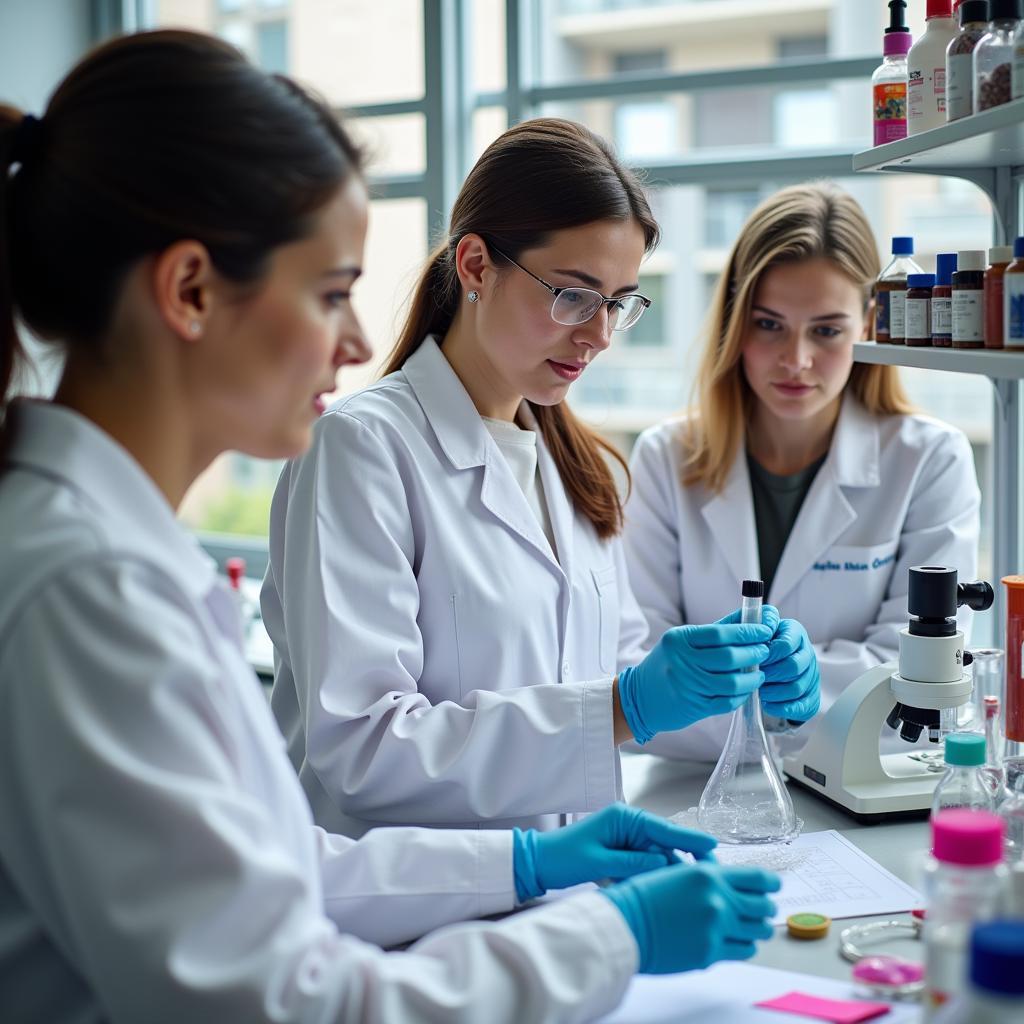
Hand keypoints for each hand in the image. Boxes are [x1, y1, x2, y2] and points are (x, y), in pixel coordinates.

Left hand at [512, 803, 716, 900]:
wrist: (539, 863)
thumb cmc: (563, 857)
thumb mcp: (599, 861)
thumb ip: (633, 862)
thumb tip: (664, 865)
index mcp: (624, 817)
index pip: (662, 828)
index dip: (688, 839)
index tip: (711, 846)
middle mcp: (628, 824)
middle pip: (664, 844)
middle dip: (680, 862)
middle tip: (704, 880)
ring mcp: (626, 838)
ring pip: (656, 858)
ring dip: (664, 874)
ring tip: (683, 891)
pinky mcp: (622, 852)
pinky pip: (644, 865)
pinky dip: (649, 877)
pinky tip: (657, 891)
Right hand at [602, 861, 779, 974]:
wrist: (625, 925)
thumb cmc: (643, 896)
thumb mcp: (675, 871)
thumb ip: (704, 870)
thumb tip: (722, 869)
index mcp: (708, 875)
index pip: (757, 878)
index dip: (771, 882)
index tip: (774, 885)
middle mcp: (717, 900)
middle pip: (764, 905)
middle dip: (765, 907)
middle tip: (762, 908)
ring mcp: (716, 929)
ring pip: (759, 930)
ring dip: (757, 927)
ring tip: (750, 926)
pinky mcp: (711, 954)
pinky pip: (745, 950)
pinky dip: (745, 945)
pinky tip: (735, 940)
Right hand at [617, 607, 776, 742]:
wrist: (641, 696)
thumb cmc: (669, 662)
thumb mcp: (684, 639)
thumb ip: (719, 628)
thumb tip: (753, 614)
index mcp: (679, 640)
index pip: (720, 633)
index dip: (747, 632)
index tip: (765, 631)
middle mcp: (682, 661)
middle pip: (729, 657)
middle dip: (754, 653)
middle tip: (766, 651)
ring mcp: (689, 685)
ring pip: (731, 682)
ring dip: (752, 678)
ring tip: (760, 673)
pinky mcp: (695, 707)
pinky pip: (727, 701)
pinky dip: (742, 695)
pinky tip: (747, 689)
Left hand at [760, 618, 819, 720]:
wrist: (768, 665)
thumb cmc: (758, 645)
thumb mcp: (756, 629)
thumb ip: (756, 623)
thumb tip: (758, 627)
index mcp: (794, 632)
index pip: (785, 644)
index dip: (768, 654)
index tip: (754, 659)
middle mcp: (806, 652)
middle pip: (794, 667)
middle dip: (771, 674)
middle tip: (755, 677)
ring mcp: (811, 675)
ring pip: (797, 687)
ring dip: (774, 692)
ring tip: (759, 691)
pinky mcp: (811, 696)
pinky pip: (801, 706)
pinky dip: (782, 707)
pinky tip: (768, 704)